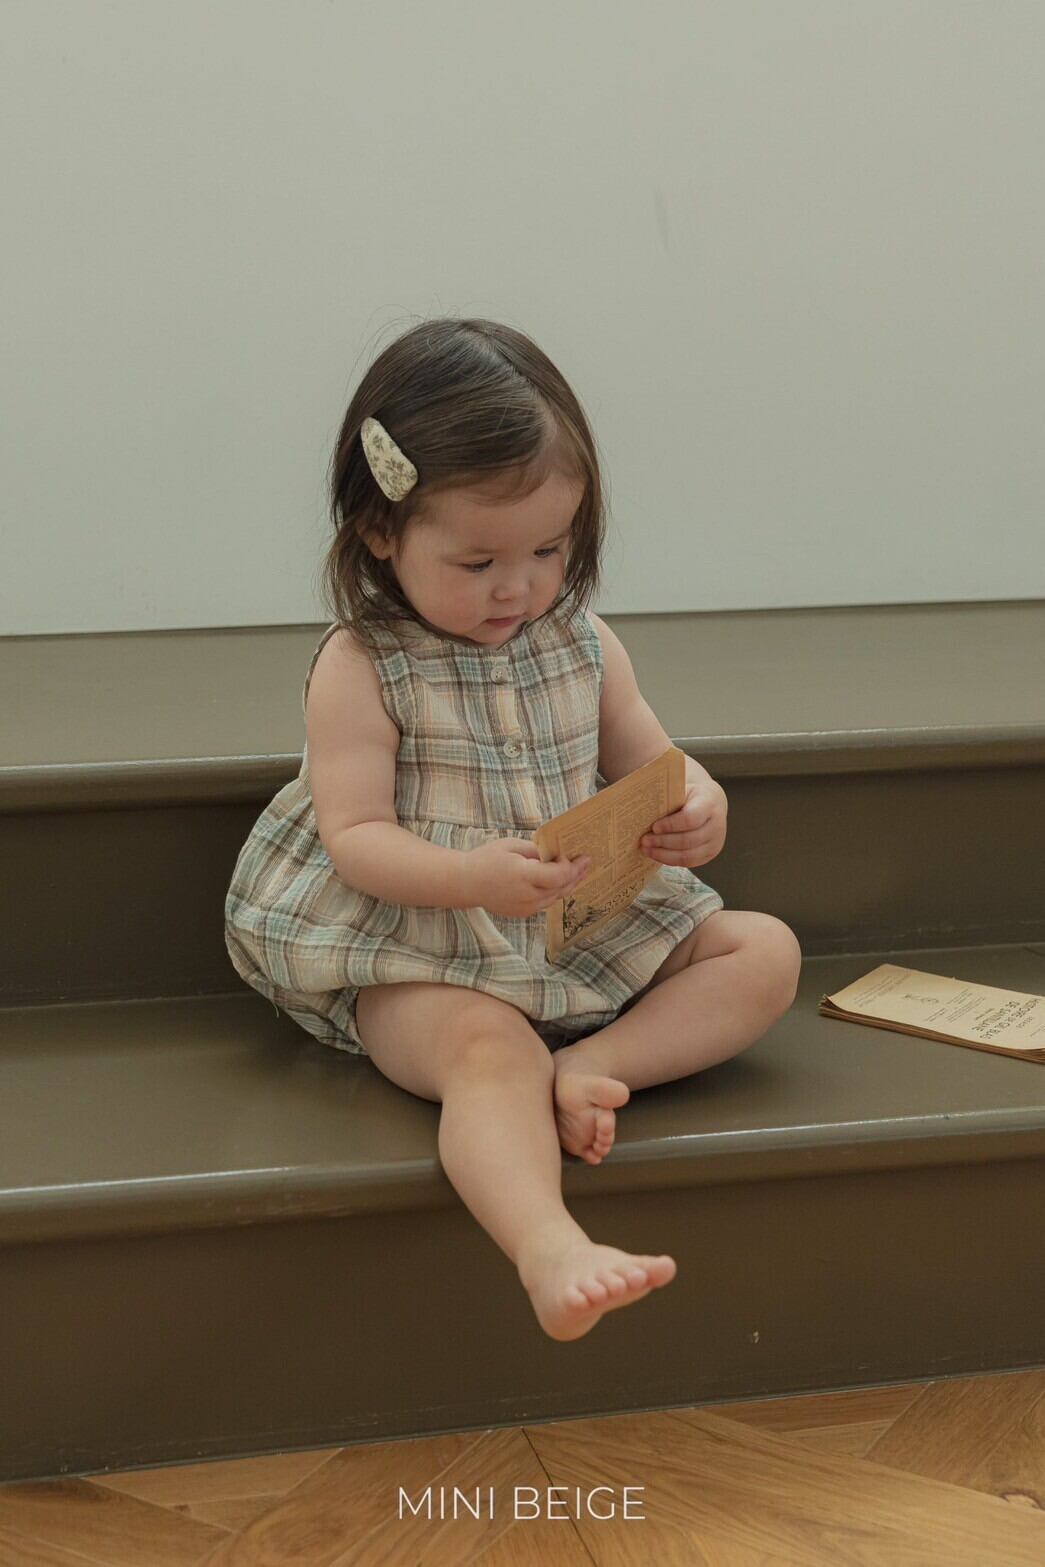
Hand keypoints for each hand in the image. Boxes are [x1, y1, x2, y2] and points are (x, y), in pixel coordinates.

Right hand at [459, 837, 591, 918]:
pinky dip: (556, 892)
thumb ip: (537, 851)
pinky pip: (546, 903)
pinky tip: (561, 883)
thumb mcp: (512, 846)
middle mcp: (527, 895)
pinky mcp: (523, 913)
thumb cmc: (487, 859)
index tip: (581, 856)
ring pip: (556, 897)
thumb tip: (556, 854)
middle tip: (587, 863)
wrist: (466, 883)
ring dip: (569, 885)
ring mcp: (525, 907)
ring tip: (580, 873)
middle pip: (561, 888)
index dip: (573, 867)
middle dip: (576, 875)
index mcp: (523, 875)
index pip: (559, 876)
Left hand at [640, 778, 726, 868]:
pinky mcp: (710, 854)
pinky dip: (670, 860)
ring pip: (688, 855)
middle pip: (688, 840)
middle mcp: (716, 825)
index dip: (670, 825)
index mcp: (709, 803)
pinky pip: (689, 862)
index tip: (654, 827)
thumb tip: (638, 806)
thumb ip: (666, 796)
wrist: (710, 802)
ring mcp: (715, 842)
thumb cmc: (689, 794)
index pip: (690, 819)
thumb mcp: (680, 788)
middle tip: (644, 840)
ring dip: (664, 854)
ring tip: (646, 849)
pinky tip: (656, 854)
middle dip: (663, 842)